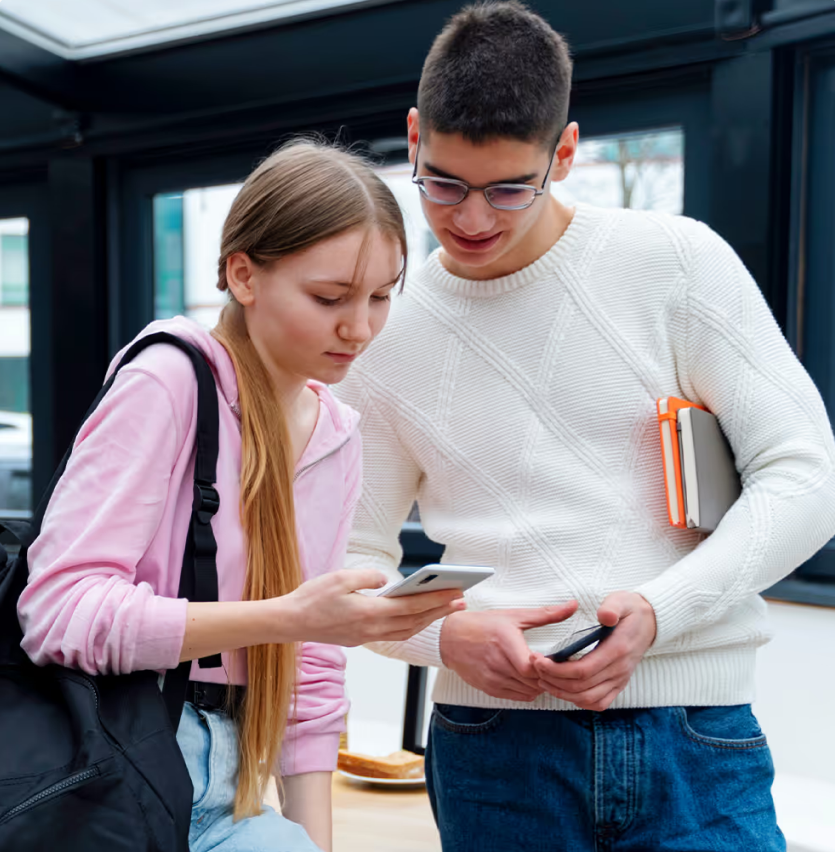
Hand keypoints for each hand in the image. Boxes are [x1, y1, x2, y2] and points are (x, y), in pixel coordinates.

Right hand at [281, 569, 465, 646]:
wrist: (289, 622)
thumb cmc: (312, 598)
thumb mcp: (340, 578)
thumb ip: (367, 577)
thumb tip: (387, 580)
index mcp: (369, 614)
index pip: (412, 607)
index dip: (436, 600)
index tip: (456, 593)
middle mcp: (372, 630)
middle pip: (414, 622)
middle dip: (440, 611)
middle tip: (462, 601)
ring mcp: (366, 637)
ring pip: (405, 631)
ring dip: (427, 620)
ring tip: (444, 609)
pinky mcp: (360, 639)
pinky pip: (393, 634)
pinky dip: (410, 626)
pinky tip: (416, 618)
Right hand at [439, 602, 577, 701]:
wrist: (451, 638)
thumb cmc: (484, 625)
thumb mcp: (514, 616)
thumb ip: (546, 614)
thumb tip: (572, 606)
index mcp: (505, 642)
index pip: (531, 668)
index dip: (545, 668)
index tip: (553, 661)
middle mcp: (497, 663)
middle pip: (532, 682)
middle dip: (546, 677)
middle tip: (555, 669)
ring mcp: (492, 678)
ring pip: (526, 692)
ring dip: (537, 685)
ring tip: (541, 674)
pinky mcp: (489, 688)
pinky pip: (516, 697)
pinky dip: (526, 691)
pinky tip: (527, 679)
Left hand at [531, 591, 656, 711]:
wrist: (651, 622)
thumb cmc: (630, 610)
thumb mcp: (622, 601)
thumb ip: (612, 607)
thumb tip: (604, 616)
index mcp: (616, 650)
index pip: (583, 670)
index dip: (557, 669)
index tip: (538, 660)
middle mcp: (619, 670)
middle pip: (580, 687)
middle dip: (552, 680)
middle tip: (534, 667)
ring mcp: (620, 679)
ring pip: (587, 699)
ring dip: (562, 693)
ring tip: (543, 679)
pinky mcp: (619, 684)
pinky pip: (599, 702)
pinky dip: (579, 701)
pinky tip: (563, 690)